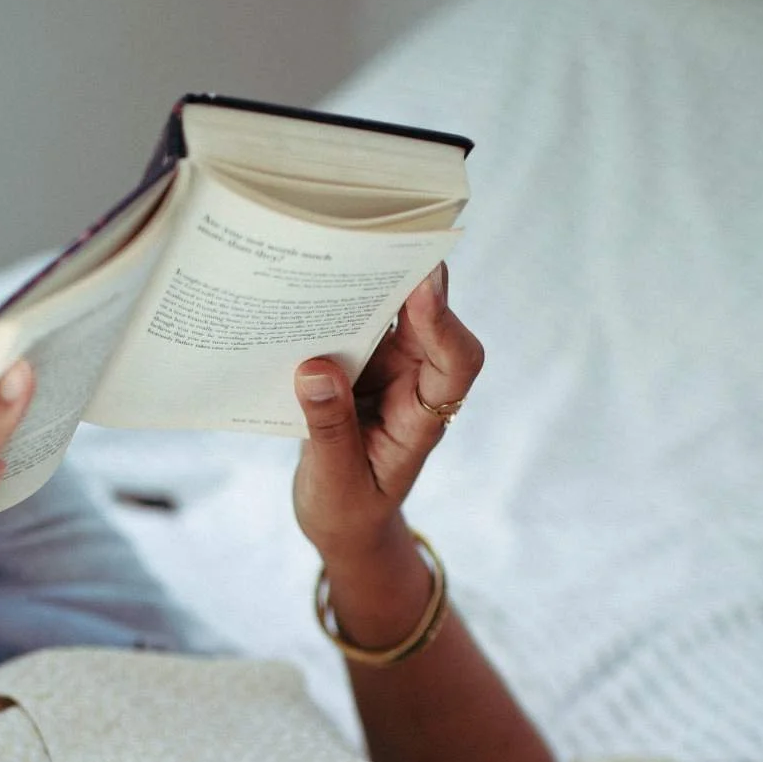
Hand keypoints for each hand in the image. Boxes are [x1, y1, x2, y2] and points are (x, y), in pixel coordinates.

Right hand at [291, 264, 482, 564]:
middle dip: (407, 277)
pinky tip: (306, 281)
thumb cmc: (348, 511)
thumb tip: (315, 369)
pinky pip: (354, 323)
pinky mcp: (358, 365)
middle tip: (375, 234)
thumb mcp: (336, 483)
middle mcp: (415, 385)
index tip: (422, 288)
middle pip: (429, 319)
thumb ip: (329, 430)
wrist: (344, 527)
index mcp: (424, 419)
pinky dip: (336, 302)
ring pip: (392, 312)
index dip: (444, 323)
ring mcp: (388, 371)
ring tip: (334, 245)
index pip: (456, 363)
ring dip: (367, 281)